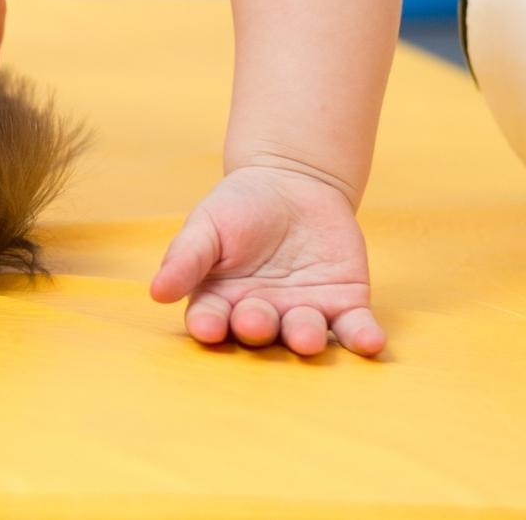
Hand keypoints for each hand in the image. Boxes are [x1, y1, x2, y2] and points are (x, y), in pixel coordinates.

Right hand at [148, 164, 386, 357]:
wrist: (295, 182)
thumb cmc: (240, 205)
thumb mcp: (208, 224)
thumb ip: (186, 257)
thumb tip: (156, 293)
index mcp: (222, 300)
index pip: (212, 321)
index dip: (210, 327)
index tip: (208, 328)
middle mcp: (263, 314)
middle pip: (258, 332)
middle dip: (256, 328)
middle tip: (256, 319)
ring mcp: (304, 312)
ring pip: (304, 335)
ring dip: (305, 339)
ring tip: (306, 337)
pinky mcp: (344, 306)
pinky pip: (354, 329)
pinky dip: (362, 339)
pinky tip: (369, 343)